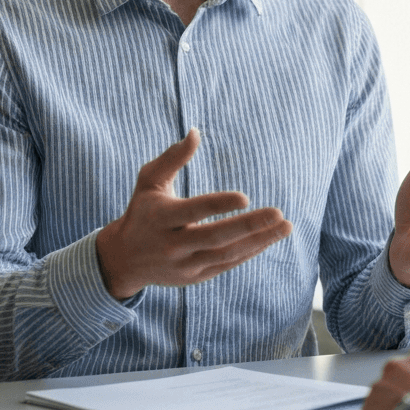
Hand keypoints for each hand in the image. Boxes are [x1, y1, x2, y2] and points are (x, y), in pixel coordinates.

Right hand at [95, 128, 293, 298]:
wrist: (124, 259)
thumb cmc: (142, 211)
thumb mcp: (149, 181)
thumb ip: (173, 157)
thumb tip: (196, 132)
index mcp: (161, 217)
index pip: (194, 211)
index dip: (219, 205)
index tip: (245, 197)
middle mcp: (172, 245)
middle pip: (215, 237)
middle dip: (249, 226)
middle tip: (278, 213)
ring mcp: (185, 265)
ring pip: (227, 255)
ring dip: (259, 241)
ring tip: (285, 226)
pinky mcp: (195, 277)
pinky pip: (227, 265)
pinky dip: (249, 252)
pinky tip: (269, 238)